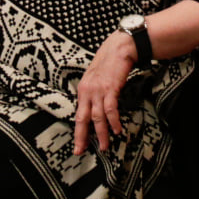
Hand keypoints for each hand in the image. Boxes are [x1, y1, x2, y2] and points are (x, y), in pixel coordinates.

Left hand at [72, 29, 138, 154]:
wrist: (121, 46)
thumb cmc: (110, 60)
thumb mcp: (96, 76)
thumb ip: (93, 91)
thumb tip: (94, 106)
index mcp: (82, 89)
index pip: (78, 115)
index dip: (78, 131)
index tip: (78, 145)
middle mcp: (87, 90)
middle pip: (82, 118)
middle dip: (81, 137)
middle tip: (80, 151)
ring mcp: (98, 90)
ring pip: (97, 117)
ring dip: (101, 133)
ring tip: (104, 146)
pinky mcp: (110, 88)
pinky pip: (110, 109)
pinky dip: (113, 121)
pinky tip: (117, 130)